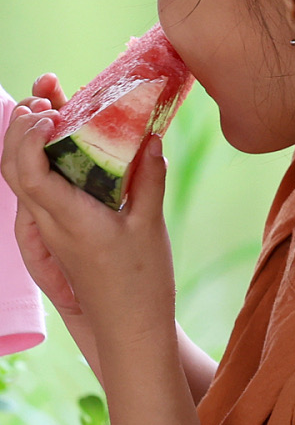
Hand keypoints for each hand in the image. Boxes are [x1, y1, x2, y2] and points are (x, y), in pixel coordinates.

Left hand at [1, 96, 177, 373]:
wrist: (129, 327)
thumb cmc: (141, 281)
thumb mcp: (150, 226)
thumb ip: (148, 179)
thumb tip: (150, 138)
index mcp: (67, 219)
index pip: (27, 170)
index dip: (29, 136)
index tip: (51, 111)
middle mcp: (48, 222)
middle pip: (12, 168)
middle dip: (19, 128)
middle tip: (43, 97)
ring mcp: (49, 229)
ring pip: (20, 178)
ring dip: (25, 142)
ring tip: (49, 110)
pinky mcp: (57, 233)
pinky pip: (38, 190)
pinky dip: (41, 161)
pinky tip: (64, 147)